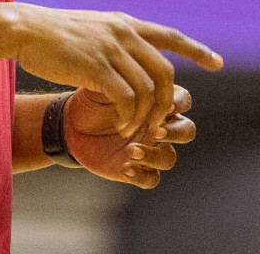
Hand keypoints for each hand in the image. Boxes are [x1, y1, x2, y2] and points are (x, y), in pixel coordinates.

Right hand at [10, 4, 221, 137]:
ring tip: (134, 130)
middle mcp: (124, 33)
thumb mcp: (92, 29)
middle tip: (160, 122)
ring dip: (145, 116)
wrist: (24, 29)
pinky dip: (129, 117)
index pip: (171, 36)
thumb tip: (130, 54)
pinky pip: (126, 99)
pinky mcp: (96, 67)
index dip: (196, 50)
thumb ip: (114, 40)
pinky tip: (121, 126)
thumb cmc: (52, 35)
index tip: (217, 64)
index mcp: (125, 24)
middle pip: (165, 72)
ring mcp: (111, 49)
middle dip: (168, 102)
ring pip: (148, 90)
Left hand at [64, 85, 195, 189]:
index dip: (178, 104)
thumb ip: (128, 80)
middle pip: (187, 131)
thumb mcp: (108, 83)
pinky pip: (152, 179)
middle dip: (175, 132)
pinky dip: (142, 175)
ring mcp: (150, 149)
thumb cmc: (94, 99)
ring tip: (131, 151)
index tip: (164, 106)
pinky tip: (124, 167)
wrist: (72, 124)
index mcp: (157, 103)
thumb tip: (143, 81)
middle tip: (154, 131)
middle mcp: (159, 126)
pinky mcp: (137, 169)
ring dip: (155, 156)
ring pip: (170, 158)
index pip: (183, 101)